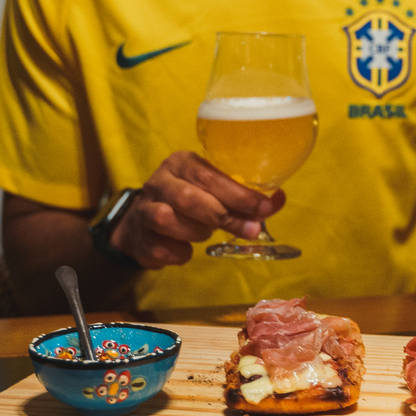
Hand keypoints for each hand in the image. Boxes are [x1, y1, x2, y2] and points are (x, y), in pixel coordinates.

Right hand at [108, 151, 285, 268]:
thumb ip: (243, 197)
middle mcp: (159, 181)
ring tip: (206, 233)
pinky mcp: (138, 236)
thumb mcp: (215, 191)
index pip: (210, 176)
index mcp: (182, 163)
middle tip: (250, 230)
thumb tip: (277, 200)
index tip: (265, 208)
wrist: (144, 224)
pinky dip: (180, 253)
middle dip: (225, 216)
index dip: (240, 194)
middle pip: (190, 198)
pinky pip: (161, 248)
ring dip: (197, 232)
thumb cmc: (190, 203)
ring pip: (169, 220)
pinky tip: (186, 250)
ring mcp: (144, 208)